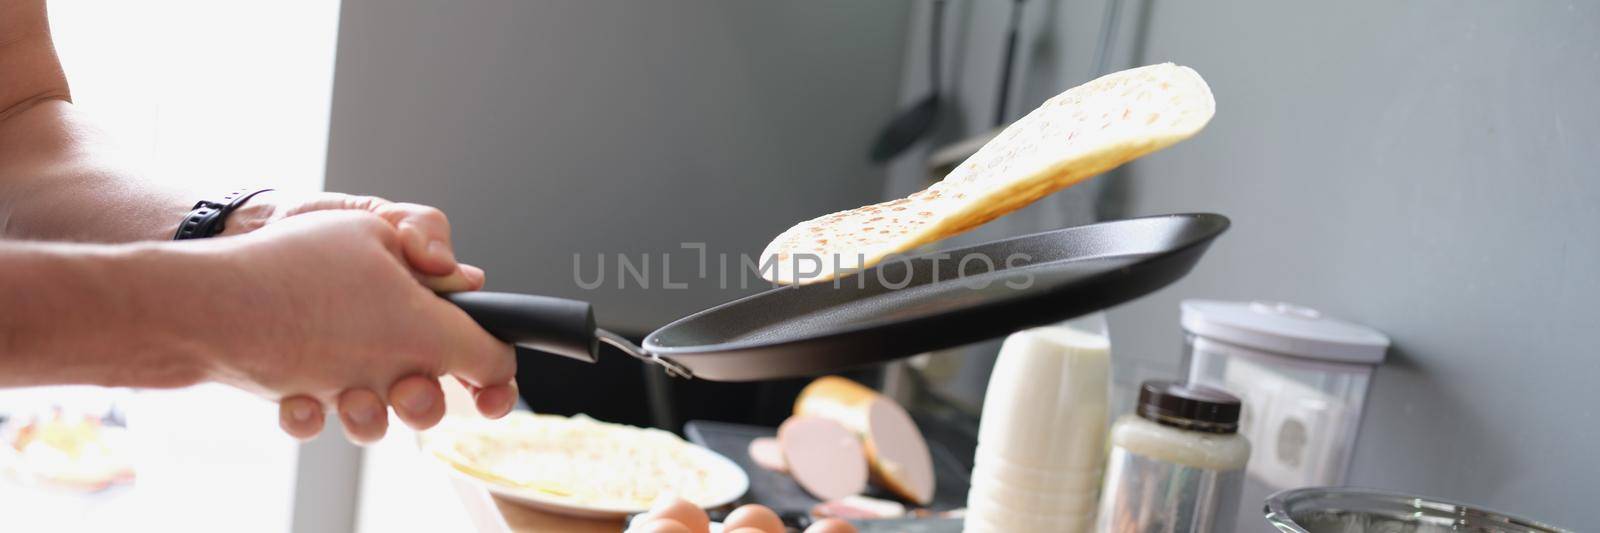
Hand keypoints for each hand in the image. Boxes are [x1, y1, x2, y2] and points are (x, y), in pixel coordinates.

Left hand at [208, 210, 517, 443]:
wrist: (232, 239)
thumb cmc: (311, 227)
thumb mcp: (378, 215)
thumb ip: (428, 232)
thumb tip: (456, 272)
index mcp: (423, 311)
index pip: (475, 352)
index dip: (492, 379)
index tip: (491, 398)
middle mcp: (388, 348)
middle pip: (428, 399)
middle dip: (423, 405)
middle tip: (407, 388)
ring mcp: (343, 371)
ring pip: (372, 420)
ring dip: (368, 416)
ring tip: (347, 395)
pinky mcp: (297, 386)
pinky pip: (310, 420)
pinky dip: (306, 415)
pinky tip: (295, 396)